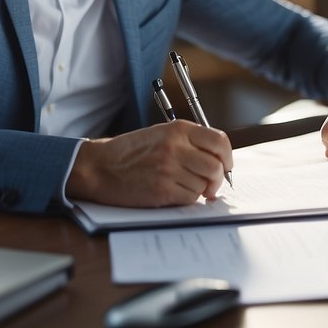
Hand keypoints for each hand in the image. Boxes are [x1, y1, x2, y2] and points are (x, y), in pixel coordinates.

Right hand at [67, 121, 231, 206]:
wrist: (100, 167)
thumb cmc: (130, 152)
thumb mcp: (161, 134)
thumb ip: (189, 142)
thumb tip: (218, 158)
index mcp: (178, 129)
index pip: (219, 141)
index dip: (228, 157)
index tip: (226, 166)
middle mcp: (176, 147)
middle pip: (216, 167)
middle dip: (217, 179)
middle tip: (211, 185)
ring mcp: (169, 168)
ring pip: (204, 184)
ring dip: (199, 190)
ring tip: (182, 185)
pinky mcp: (162, 190)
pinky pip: (190, 198)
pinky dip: (187, 198)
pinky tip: (173, 193)